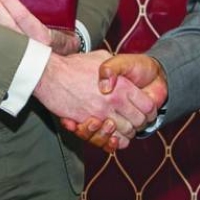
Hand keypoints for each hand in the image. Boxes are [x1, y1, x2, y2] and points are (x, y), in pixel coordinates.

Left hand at [0, 0, 79, 54]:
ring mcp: (17, 54)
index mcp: (43, 39)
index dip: (10, 2)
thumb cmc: (61, 53)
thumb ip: (62, 29)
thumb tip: (62, 16)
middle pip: (7, 24)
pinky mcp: (9, 60)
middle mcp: (28, 47)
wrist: (57, 76)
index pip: (23, 17)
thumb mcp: (68, 40)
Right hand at [34, 50, 159, 150]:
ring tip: (123, 125)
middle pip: (139, 121)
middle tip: (135, 119)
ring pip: (125, 132)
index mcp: (121, 85)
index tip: (145, 109)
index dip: (149, 109)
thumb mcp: (102, 58)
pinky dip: (113, 141)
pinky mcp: (87, 124)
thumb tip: (124, 74)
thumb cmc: (75, 65)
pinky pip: (108, 140)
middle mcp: (114, 101)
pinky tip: (113, 135)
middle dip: (139, 122)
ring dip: (126, 131)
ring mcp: (101, 114)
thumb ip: (116, 67)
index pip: (147, 105)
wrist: (50, 74)